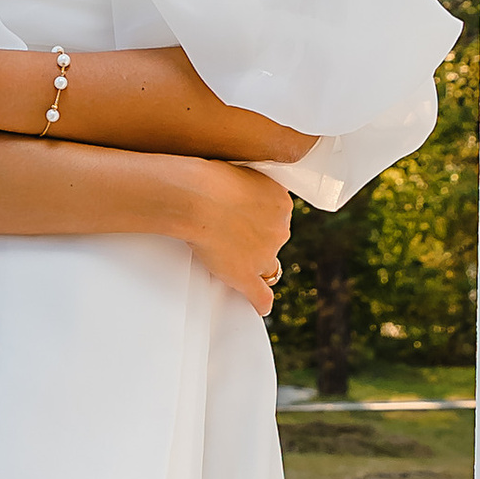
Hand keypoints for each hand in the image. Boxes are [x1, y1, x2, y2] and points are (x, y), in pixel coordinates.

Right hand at [174, 161, 292, 316]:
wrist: (197, 197)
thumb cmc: (211, 179)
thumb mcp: (241, 172)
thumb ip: (249, 188)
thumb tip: (242, 199)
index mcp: (282, 203)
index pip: (277, 217)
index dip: (259, 218)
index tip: (242, 215)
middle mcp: (280, 230)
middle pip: (274, 240)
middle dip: (257, 239)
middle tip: (230, 231)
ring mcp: (264, 255)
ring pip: (267, 265)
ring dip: (253, 263)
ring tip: (227, 255)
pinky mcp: (246, 275)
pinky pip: (260, 296)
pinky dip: (260, 303)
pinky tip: (259, 306)